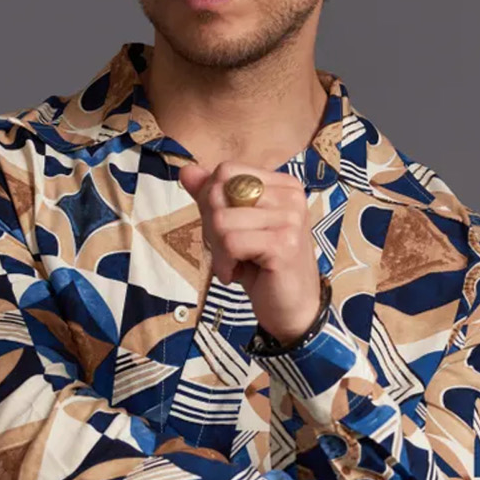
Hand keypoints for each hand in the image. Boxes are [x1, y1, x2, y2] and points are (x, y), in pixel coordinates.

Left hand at [179, 159, 322, 342]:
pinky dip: (224, 263)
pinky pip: (230, 242)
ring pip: (221, 220)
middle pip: (220, 192)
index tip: (222, 229)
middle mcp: (291, 196)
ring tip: (233, 264)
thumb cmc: (263, 268)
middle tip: (226, 251)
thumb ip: (213, 197)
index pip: (226, 171)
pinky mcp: (283, 244)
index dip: (210, 199)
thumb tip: (187, 170)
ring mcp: (290, 219)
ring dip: (217, 250)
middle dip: (211, 227)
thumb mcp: (235, 227)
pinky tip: (236, 274)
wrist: (291, 308)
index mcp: (282, 185)